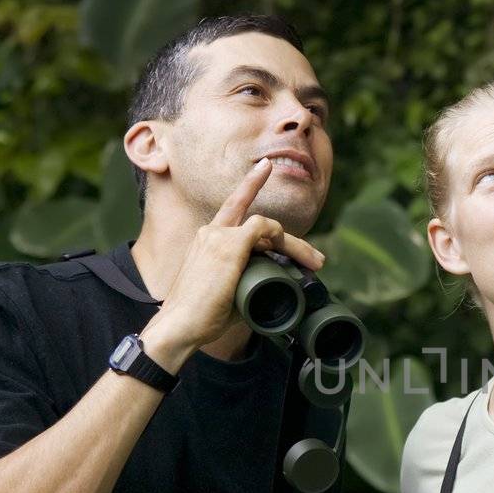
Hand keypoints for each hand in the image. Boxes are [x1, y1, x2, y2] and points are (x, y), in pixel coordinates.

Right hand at [145, 159, 326, 356]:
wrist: (179, 325)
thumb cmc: (201, 316)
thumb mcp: (227, 293)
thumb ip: (246, 284)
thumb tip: (270, 292)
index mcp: (207, 241)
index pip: (232, 207)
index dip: (250, 185)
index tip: (265, 168)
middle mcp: (211, 232)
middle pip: (257, 222)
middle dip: (290, 238)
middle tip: (314, 258)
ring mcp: (218, 236)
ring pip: (266, 227)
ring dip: (295, 245)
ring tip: (314, 263)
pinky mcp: (228, 245)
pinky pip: (261, 228)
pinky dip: (281, 236)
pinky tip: (291, 251)